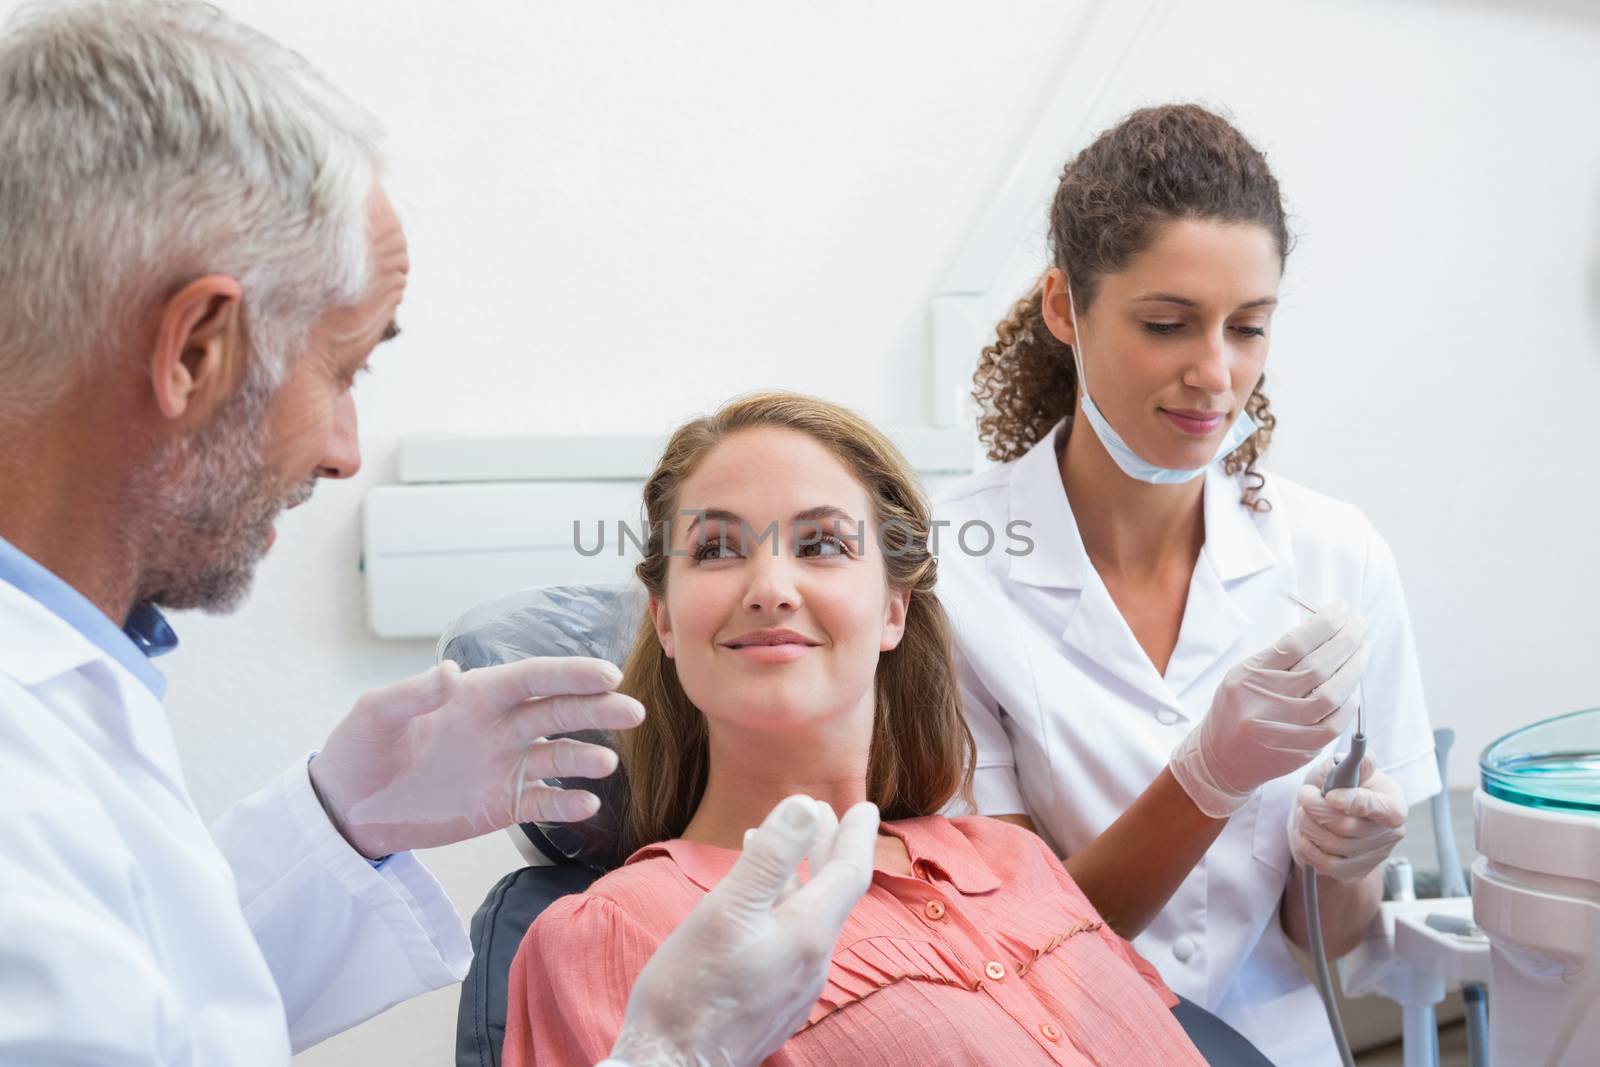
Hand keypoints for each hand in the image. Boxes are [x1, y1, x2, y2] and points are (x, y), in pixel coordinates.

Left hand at [308, 657, 644, 858]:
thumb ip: (412, 694)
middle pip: (559, 712)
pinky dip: (566, 802)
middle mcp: (500, 726)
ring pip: (559, 755)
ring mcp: (505, 765)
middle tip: (632, 710)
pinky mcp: (501, 804)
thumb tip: (451, 673)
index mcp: (477, 695)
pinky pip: (542, 801)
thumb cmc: (359, 750)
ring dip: (586, 757)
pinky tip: (586, 804)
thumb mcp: (375, 715)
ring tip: (606, 764)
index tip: (607, 675)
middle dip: (597, 709)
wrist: (348, 809)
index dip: (571, 674)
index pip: (534, 679)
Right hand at [610, 795, 878, 1066]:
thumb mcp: (727, 911)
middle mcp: (812, 963)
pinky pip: (790, 944)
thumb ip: (769, 858)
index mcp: (808, 934)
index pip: (850, 872)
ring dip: (799, 878)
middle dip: (827, 849)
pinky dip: (782, 909)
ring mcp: (794, 989)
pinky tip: (756, 908)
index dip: (856, 834)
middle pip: (831, 895)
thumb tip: (806, 806)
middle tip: (825, 814)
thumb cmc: (692, 992)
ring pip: (808, 919)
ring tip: (780, 848)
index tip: (864, 805)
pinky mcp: (773, 1006)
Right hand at [1170, 600, 1369, 817]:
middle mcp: (1263, 702)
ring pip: (1330, 696)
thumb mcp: (1245, 674)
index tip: (1340, 609)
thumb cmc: (1238, 708)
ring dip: (1353, 670)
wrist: (1222, 758)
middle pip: (1317, 667)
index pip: (1294, 644)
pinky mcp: (1298, 751)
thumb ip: (1280, 657)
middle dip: (1346, 641)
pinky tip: (1354, 688)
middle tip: (1360, 624)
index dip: (1323, 624)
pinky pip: (1333, 725)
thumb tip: (1325, 629)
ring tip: (1363, 650)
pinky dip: (1349, 704)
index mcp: (1249, 677)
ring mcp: (1281, 729)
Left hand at [1289, 754, 1406, 881]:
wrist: (1331, 815)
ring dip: (1307, 826)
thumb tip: (1364, 759)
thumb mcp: (1343, 769)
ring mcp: (1373, 856)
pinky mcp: (1355, 871)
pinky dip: (1306, 847)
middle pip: (1347, 828)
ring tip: (1302, 812)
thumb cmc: (1340, 787)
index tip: (1329, 795)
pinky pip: (1324, 865)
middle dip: (1316, 809)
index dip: (1351, 801)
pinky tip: (1304, 833)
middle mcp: (1390, 833)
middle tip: (1304, 794)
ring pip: (1332, 846)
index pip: (1377, 807)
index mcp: (1393, 804)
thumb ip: (1352, 764)